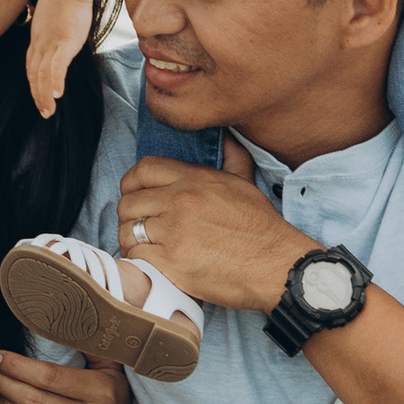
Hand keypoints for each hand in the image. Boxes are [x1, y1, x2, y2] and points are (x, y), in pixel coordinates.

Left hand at [23, 0, 95, 121]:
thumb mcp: (58, 12)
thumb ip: (59, 25)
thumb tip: (65, 28)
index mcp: (38, 36)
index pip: (32, 65)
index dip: (35, 82)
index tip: (39, 95)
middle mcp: (40, 42)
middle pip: (35, 74)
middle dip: (38, 94)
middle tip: (44, 111)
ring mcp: (51, 43)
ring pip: (43, 75)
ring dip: (45, 95)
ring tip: (49, 110)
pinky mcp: (65, 41)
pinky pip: (57, 66)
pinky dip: (56, 82)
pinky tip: (58, 95)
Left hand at [112, 154, 293, 311]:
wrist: (276, 265)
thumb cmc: (261, 228)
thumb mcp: (244, 184)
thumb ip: (231, 159)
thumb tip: (229, 138)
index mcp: (194, 180)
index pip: (143, 169)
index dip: (130, 183)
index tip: (132, 194)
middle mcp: (180, 201)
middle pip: (128, 203)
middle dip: (129, 216)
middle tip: (140, 227)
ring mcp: (174, 232)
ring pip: (128, 232)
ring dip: (131, 241)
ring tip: (145, 247)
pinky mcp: (173, 262)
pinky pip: (137, 258)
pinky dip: (140, 262)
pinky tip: (154, 264)